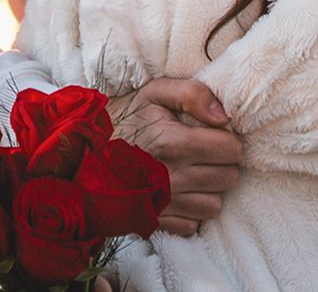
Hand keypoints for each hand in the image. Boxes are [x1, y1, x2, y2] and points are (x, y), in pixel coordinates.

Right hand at [118, 77, 242, 237]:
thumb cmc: (128, 118)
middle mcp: (170, 176)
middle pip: (228, 178)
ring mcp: (162, 203)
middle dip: (223, 164)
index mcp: (172, 142)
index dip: (228, 140)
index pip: (231, 149)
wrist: (86, 151)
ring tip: (193, 174)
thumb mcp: (156, 92)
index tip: (216, 136)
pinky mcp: (155, 221)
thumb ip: (193, 94)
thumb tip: (224, 118)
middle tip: (206, 154)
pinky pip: (193, 225)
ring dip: (209, 190)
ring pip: (214, 205)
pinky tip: (179, 193)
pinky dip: (191, 212)